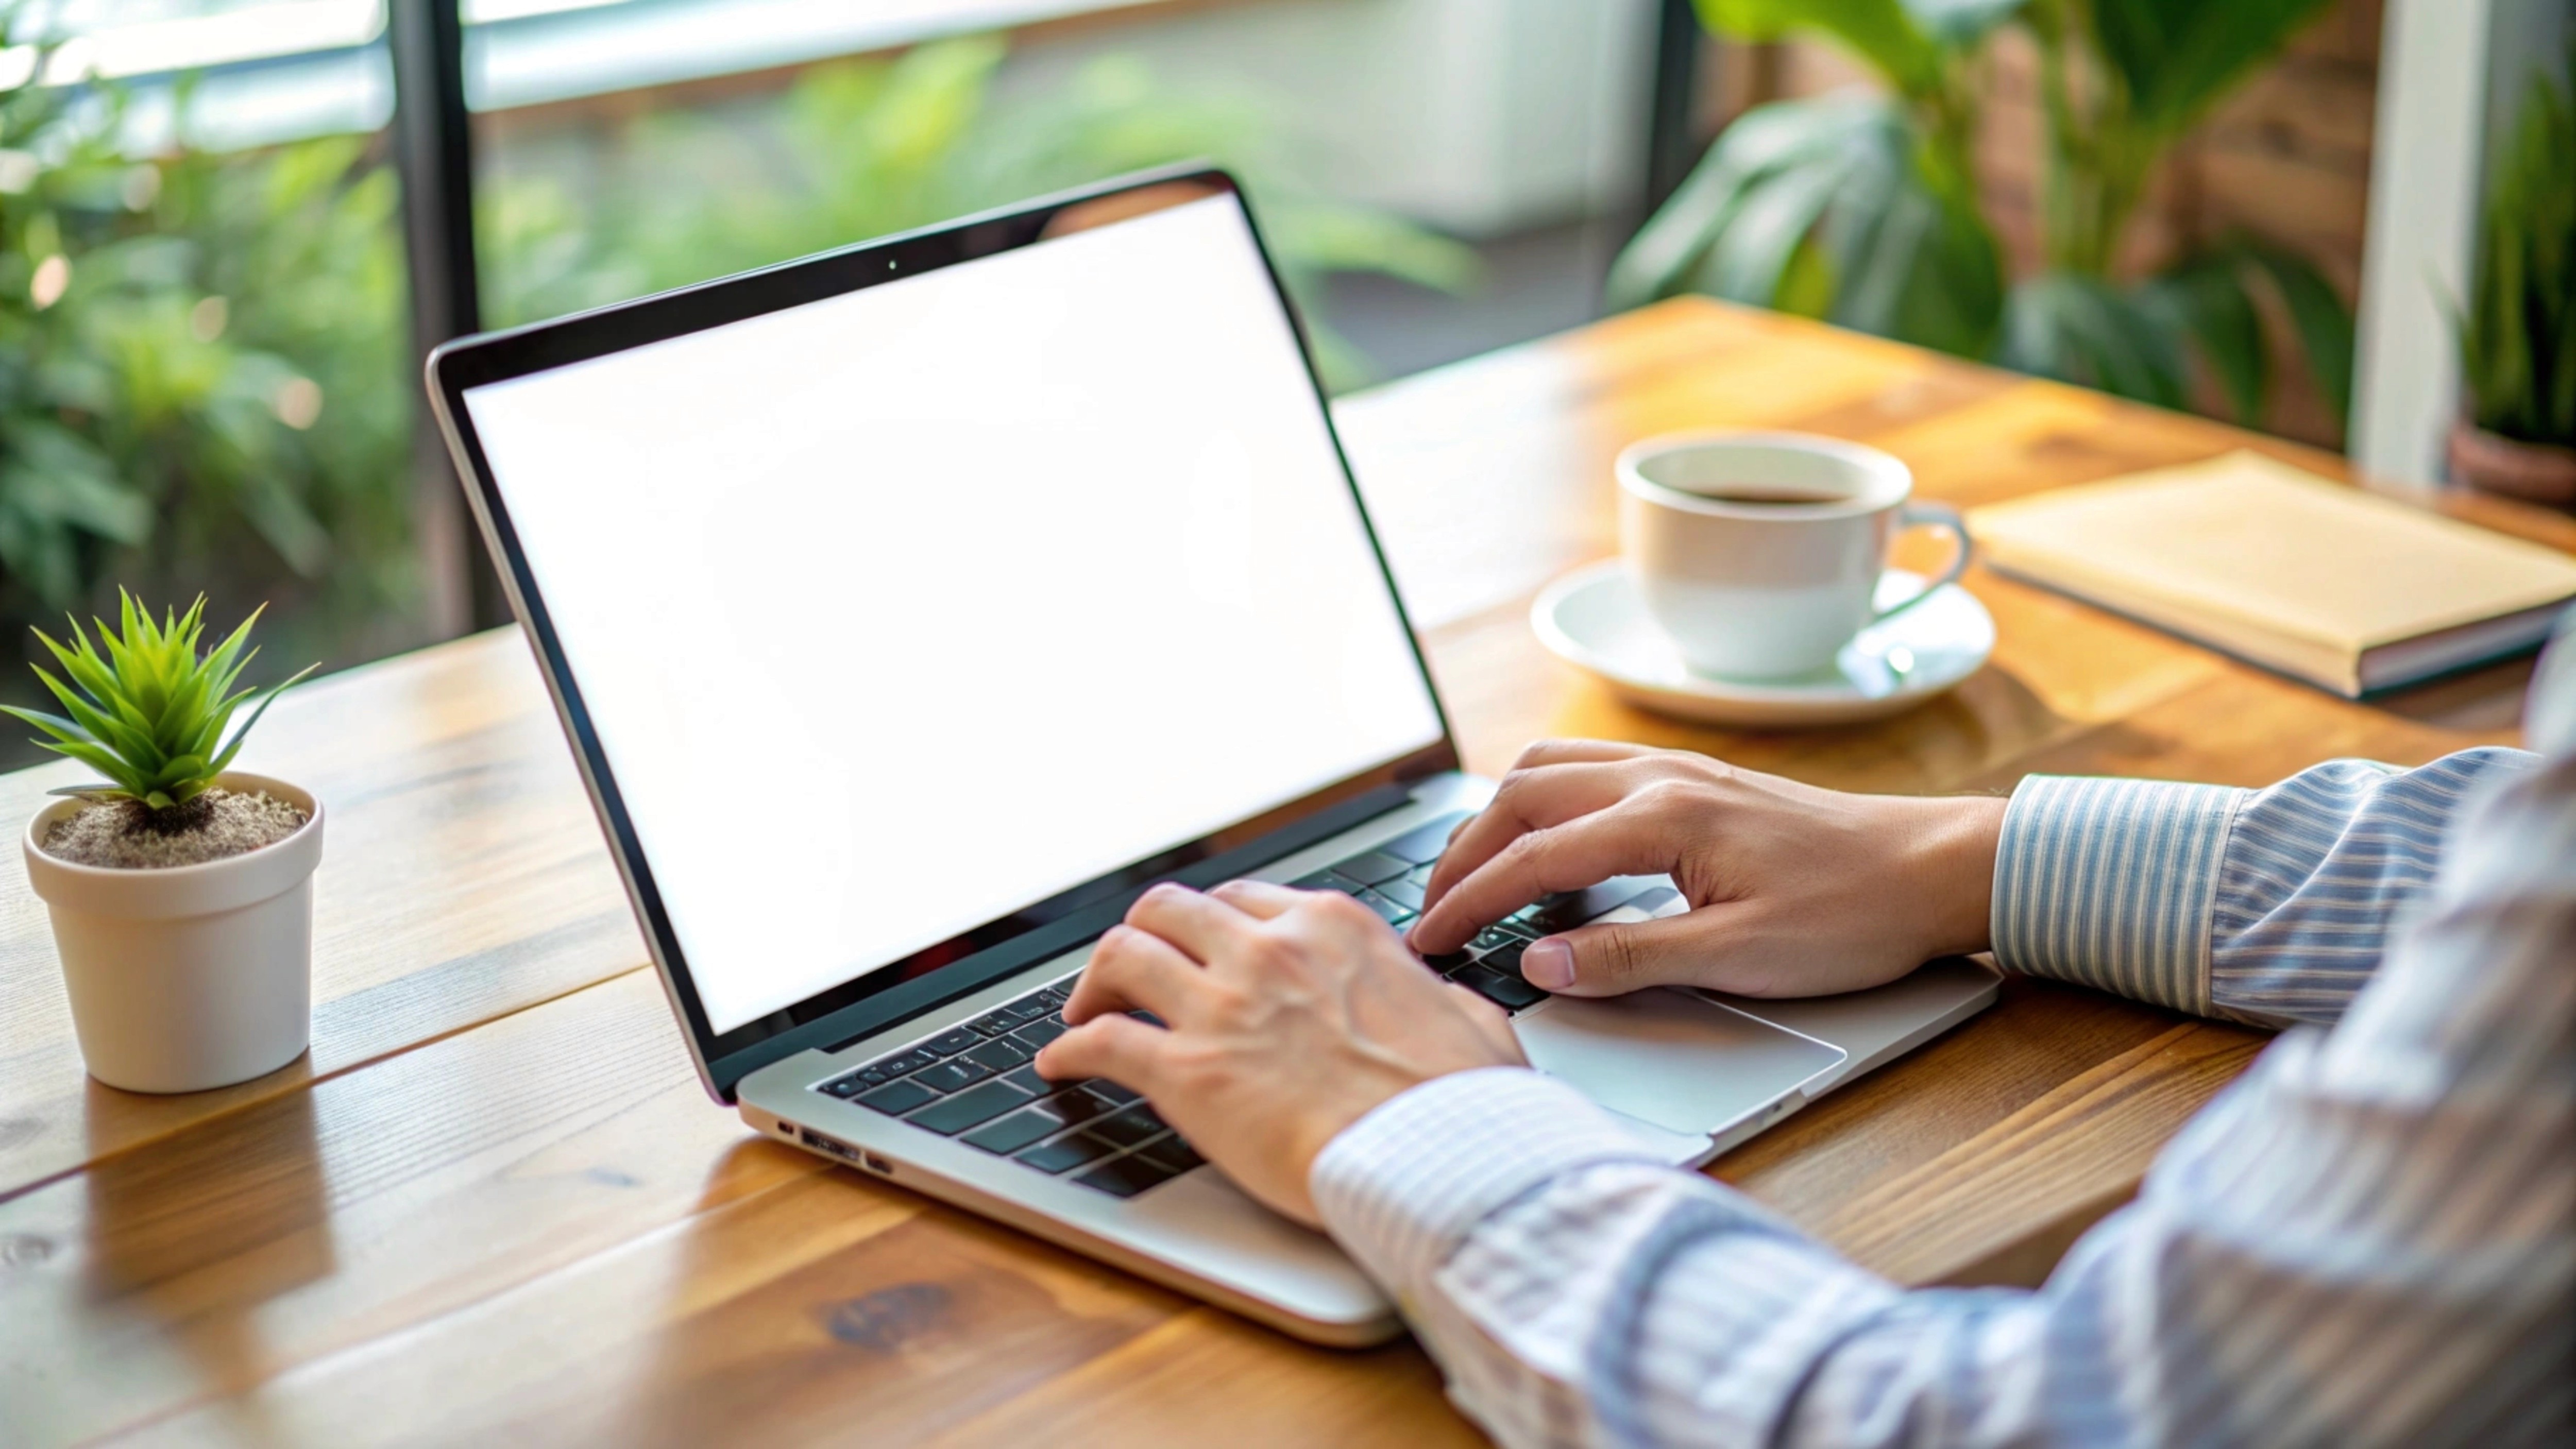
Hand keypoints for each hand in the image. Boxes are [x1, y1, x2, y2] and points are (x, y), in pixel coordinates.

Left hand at [1034, 880, 1523, 1225]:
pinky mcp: (1188, 1073)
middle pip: (1169, 909)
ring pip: (1122, 954)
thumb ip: (1432, 994)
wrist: (1438, 1156)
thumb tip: (1438, 997)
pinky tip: (1058, 1066)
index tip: (1199, 947)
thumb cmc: (1462, 1101)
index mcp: (1333, 929)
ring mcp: (1224, 1008)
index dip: (1211, 923)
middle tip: (1131, 970)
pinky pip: (1101, 1042)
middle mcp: (1269, 951)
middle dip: (1143, 934)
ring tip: (1083, 1009)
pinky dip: (1068, 1051)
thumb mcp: (1467, 1018)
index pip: (1246, 898)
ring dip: (1094, 981)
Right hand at [1408, 740, 2005, 999]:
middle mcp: (1661, 776)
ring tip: (1471, 872)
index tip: (1428, 942)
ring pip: (1551, 767)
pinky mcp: (1697, 779)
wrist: (1932, 868)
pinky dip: (1542, 799)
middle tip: (1432, 911)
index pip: (1533, 857)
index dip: (1470, 902)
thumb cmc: (1852, 915)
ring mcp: (1678, 769)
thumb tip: (1540, 963)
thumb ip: (1628, 957)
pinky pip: (1590, 769)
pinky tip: (1546, 840)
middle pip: (1523, 794)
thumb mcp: (1739, 957)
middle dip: (1464, 852)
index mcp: (1664, 817)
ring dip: (1498, 815)